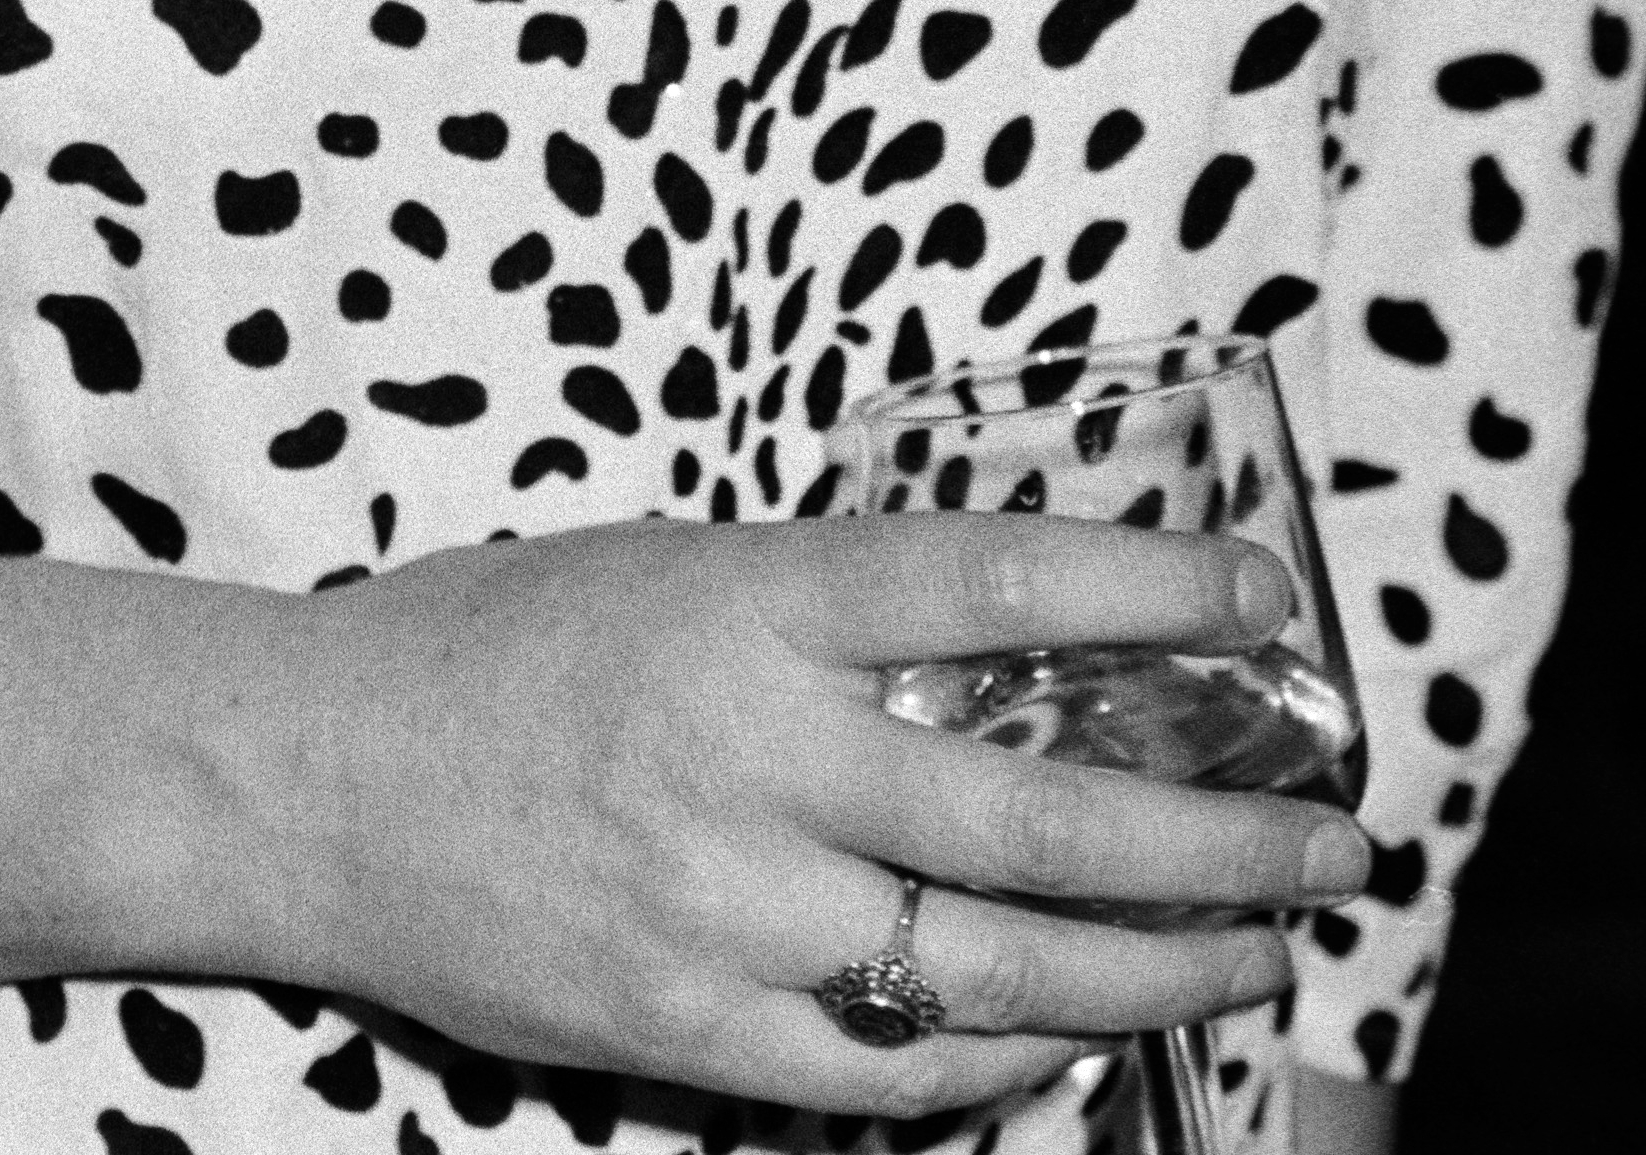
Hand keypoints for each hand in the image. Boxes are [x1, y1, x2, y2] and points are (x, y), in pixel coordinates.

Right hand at [249, 507, 1369, 1124]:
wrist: (312, 781)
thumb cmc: (496, 647)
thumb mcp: (676, 570)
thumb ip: (829, 620)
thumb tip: (1015, 646)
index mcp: (748, 606)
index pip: (994, 582)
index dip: (1149, 588)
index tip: (1263, 599)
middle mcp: (754, 759)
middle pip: (1043, 817)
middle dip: (1221, 841)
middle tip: (1332, 838)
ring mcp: (727, 913)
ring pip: (1000, 973)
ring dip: (1160, 972)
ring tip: (1256, 954)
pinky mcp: (692, 1038)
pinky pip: (895, 1075)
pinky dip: (1007, 1063)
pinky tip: (1079, 1037)